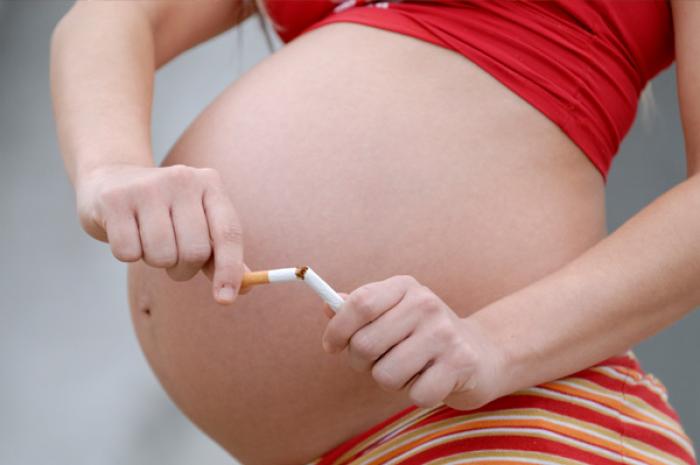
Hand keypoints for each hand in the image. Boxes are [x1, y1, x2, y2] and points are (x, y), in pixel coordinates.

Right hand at [76, 163, 244, 303]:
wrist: (112, 179)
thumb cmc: (164, 211)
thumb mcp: (197, 224)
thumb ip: (220, 254)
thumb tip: (246, 287)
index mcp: (210, 184)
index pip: (229, 233)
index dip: (229, 270)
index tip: (225, 299)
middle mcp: (183, 179)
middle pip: (194, 251)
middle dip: (183, 269)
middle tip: (173, 259)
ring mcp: (147, 187)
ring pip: (161, 255)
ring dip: (155, 262)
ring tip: (149, 241)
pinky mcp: (115, 200)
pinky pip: (128, 252)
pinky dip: (128, 254)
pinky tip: (127, 233)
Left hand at [321, 275, 506, 409]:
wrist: (482, 353)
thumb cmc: (423, 335)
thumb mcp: (393, 313)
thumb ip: (360, 310)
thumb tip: (327, 305)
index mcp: (404, 287)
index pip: (359, 303)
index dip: (337, 329)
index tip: (332, 347)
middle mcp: (426, 304)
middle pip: (365, 344)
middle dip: (362, 363)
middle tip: (378, 362)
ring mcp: (445, 333)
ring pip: (385, 375)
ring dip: (391, 382)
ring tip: (410, 370)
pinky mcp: (460, 364)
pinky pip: (414, 394)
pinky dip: (417, 395)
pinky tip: (431, 380)